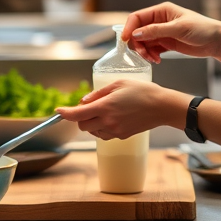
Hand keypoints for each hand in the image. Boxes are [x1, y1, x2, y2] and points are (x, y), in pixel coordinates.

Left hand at [55, 79, 184, 140]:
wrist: (161, 106)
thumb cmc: (141, 90)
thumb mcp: (117, 84)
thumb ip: (98, 94)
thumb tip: (83, 101)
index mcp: (105, 107)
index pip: (77, 115)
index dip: (65, 114)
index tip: (58, 111)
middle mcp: (108, 121)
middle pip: (82, 126)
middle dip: (80, 118)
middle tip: (88, 107)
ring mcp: (115, 131)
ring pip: (93, 132)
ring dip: (91, 123)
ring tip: (103, 110)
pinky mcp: (122, 136)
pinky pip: (105, 134)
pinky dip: (102, 128)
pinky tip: (112, 117)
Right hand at [121, 2, 220, 66]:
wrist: (216, 42)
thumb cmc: (202, 29)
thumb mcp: (178, 28)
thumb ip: (156, 31)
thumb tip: (136, 34)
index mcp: (161, 11)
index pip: (137, 17)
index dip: (129, 28)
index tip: (125, 40)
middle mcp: (159, 21)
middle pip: (138, 31)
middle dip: (138, 43)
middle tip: (143, 54)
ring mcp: (162, 33)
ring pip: (143, 42)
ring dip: (144, 52)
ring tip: (152, 59)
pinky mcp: (166, 44)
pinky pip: (151, 49)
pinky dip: (151, 56)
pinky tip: (157, 60)